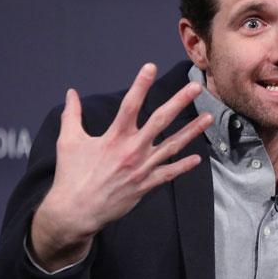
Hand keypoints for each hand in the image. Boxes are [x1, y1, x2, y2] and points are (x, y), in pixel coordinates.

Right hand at [30, 63, 212, 270]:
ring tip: (208, 118)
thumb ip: (71, 115)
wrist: (77, 211)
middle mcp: (132, 150)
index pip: (130, 104)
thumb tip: (70, 93)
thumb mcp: (68, 142)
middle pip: (161, 120)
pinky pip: (169, 174)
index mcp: (113, 137)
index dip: (141, 84)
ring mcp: (142, 168)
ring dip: (192, 131)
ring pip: (173, 146)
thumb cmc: (71, 175)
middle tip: (196, 87)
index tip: (151, 67)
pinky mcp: (146, 185)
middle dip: (180, 102)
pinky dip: (183, 166)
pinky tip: (198, 158)